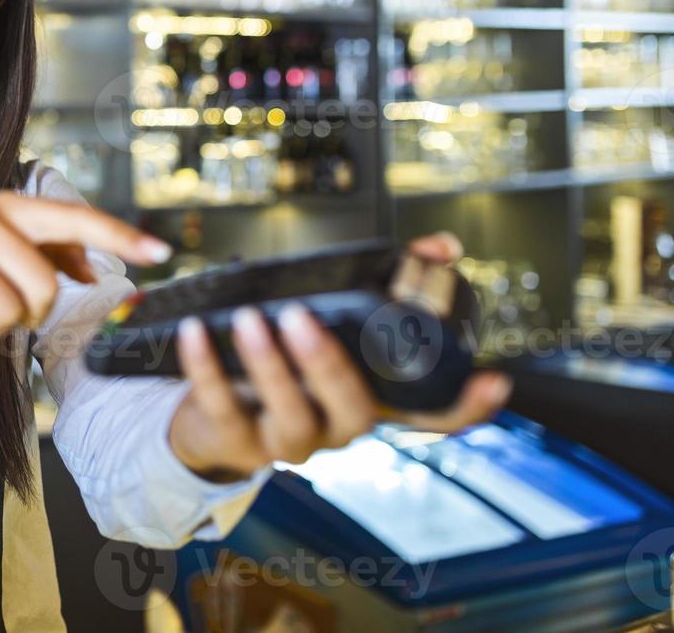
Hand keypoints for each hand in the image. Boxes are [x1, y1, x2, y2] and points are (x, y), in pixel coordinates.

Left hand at [167, 232, 513, 480]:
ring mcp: (287, 441)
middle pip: (354, 409)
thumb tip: (441, 247)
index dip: (467, 406)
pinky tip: (196, 331)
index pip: (430, 415)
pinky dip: (206, 366)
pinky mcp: (236, 440)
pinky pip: (221, 404)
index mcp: (367, 399)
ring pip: (290, 413)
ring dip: (269, 365)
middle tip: (301, 318)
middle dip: (329, 364)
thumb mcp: (328, 326)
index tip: (492, 380)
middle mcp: (336, 426)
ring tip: (251, 320)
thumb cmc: (279, 364)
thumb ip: (381, 287)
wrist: (210, 420)